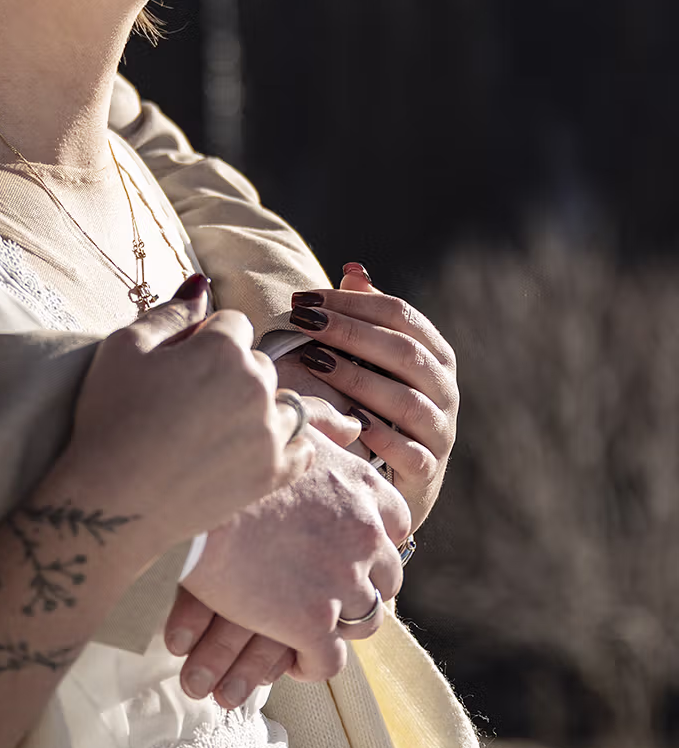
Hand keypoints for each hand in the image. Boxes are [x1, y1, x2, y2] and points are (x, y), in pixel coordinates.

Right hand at [60, 278, 312, 553]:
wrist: (110, 500)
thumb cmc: (110, 416)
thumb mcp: (126, 346)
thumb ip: (171, 311)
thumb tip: (202, 282)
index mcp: (224, 349)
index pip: (233, 323)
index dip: (205, 337)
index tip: (180, 361)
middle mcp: (257, 386)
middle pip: (259, 362)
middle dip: (232, 370)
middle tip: (191, 397)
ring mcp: (270, 434)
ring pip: (283, 401)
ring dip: (258, 406)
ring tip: (217, 425)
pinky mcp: (272, 475)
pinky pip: (302, 447)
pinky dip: (285, 442)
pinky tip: (256, 444)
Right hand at [163, 395, 365, 703]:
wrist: (182, 491)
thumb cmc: (228, 450)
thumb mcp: (286, 422)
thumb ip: (326, 421)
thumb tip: (355, 424)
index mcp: (361, 484)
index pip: (395, 522)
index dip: (374, 538)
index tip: (348, 547)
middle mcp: (363, 532)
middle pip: (387, 576)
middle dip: (362, 585)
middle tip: (329, 591)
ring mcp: (341, 581)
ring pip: (366, 620)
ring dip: (340, 625)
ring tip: (310, 626)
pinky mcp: (312, 624)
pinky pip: (330, 661)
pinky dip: (312, 662)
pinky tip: (290, 655)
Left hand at [289, 262, 458, 530]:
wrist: (396, 478)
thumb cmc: (378, 404)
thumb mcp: (374, 360)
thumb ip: (367, 315)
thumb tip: (353, 269)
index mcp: (434, 353)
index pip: (399, 313)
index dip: (351, 302)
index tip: (303, 299)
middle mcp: (444, 388)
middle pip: (402, 351)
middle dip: (349, 332)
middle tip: (304, 323)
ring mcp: (440, 430)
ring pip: (406, 400)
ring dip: (356, 378)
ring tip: (314, 362)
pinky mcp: (428, 470)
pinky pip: (409, 451)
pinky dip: (380, 435)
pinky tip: (349, 421)